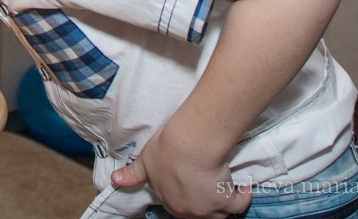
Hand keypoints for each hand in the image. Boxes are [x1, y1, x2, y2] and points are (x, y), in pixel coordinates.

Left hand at [111, 129, 251, 218]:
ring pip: (218, 213)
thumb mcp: (144, 161)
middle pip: (197, 212)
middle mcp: (187, 210)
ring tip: (222, 187)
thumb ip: (132, 174)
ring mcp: (207, 208)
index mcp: (167, 200)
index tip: (190, 184)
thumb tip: (114, 181)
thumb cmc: (165, 150)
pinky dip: (242, 197)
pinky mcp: (225, 201)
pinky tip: (243, 187)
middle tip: (207, 186)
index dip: (183, 194)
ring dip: (221, 203)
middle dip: (202, 202)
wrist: (188, 145)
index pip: (176, 204)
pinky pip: (238, 205)